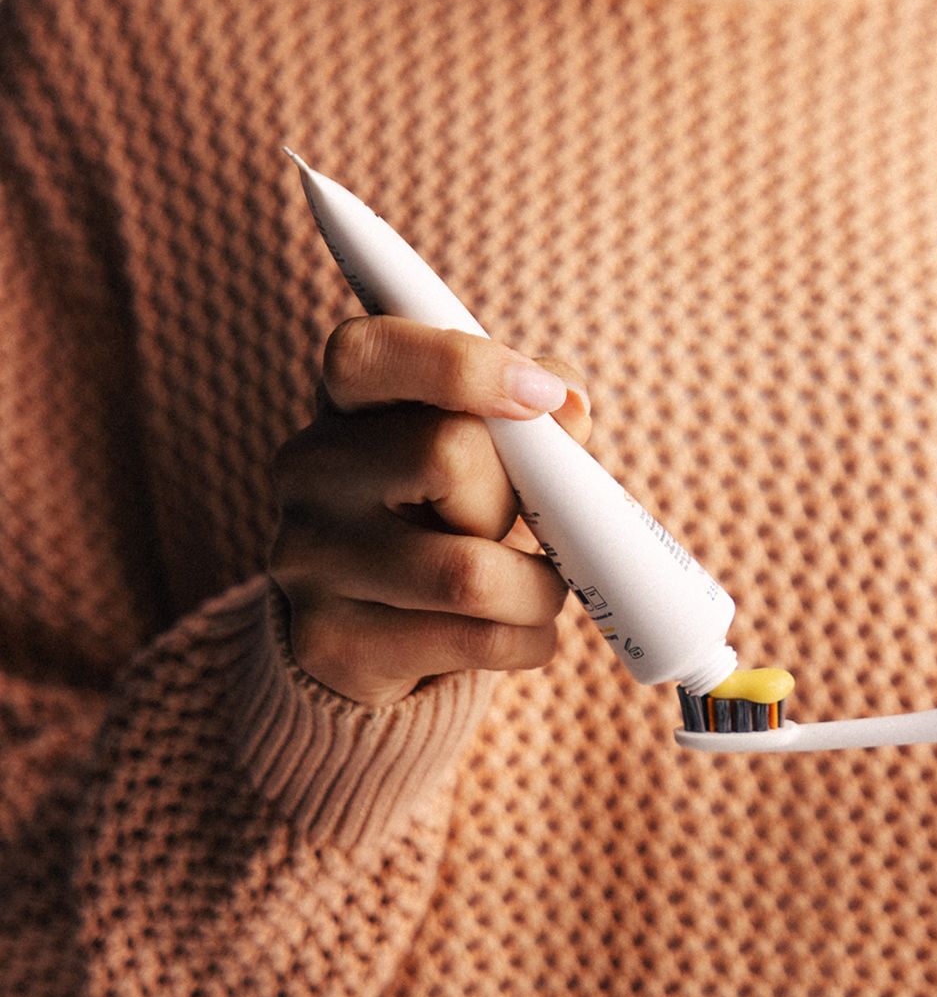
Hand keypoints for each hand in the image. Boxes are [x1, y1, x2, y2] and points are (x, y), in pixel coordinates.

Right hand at [268, 315, 591, 706]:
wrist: (379, 636)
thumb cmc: (451, 520)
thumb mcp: (487, 454)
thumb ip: (529, 416)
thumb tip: (569, 403)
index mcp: (344, 404)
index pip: (366, 353)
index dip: (460, 365)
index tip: (539, 396)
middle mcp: (309, 471)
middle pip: (449, 456)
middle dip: (521, 503)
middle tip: (533, 527)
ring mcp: (306, 559)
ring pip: (469, 573)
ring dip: (538, 589)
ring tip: (540, 592)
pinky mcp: (329, 643)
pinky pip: (474, 641)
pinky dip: (528, 642)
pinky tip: (519, 635)